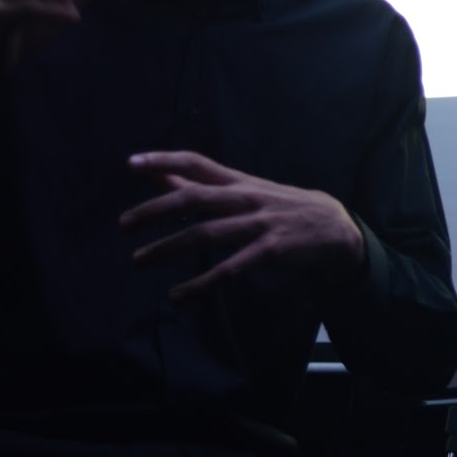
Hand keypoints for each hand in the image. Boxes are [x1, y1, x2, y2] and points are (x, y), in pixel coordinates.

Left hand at [122, 150, 366, 302]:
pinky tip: (177, 296)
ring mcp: (259, 225)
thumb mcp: (244, 189)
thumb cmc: (279, 206)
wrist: (333, 227)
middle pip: (195, 198)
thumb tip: (157, 174)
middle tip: (124, 225)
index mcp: (238, 181)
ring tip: (139, 260)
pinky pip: (229, 269)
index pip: (197, 162)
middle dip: (155, 210)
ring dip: (168, 248)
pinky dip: (200, 284)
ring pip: (206, 234)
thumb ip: (201, 184)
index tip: (131, 164)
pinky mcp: (269, 252)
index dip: (164, 160)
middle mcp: (246, 198)